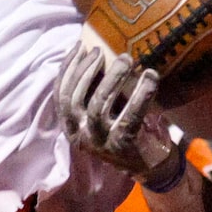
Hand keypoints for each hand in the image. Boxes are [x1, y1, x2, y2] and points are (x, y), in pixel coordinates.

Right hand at [54, 27, 162, 164]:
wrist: (148, 165)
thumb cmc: (123, 129)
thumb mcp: (102, 112)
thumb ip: (94, 90)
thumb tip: (95, 51)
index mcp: (71, 127)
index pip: (61, 95)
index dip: (68, 69)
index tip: (80, 46)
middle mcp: (81, 136)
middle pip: (75, 99)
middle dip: (87, 70)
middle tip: (101, 50)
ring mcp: (101, 142)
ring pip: (98, 106)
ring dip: (112, 78)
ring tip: (125, 59)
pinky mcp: (123, 146)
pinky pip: (130, 116)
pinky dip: (141, 94)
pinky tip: (150, 76)